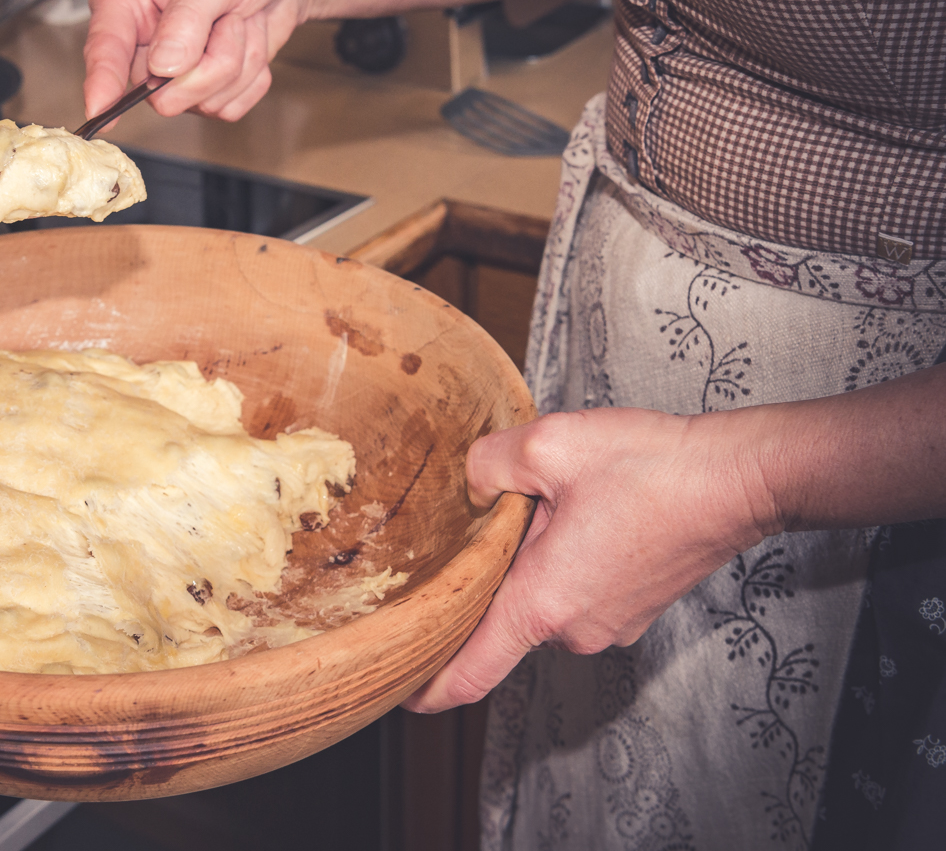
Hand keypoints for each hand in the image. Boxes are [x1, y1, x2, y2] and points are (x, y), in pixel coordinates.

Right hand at [80, 0, 601, 126]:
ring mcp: (222, 19)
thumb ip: (197, 17)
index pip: (114, 13)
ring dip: (226, 80)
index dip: (103, 63)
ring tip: (258, 54)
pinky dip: (246, 85)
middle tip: (227, 66)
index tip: (105, 110)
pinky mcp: (251, 41)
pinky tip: (266, 61)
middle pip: (154, 57)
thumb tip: (162, 70)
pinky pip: (231, 87)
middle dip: (188, 73)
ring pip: (195, 81)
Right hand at [83, 0, 308, 123]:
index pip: (105, 47)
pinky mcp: (204, 89)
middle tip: (230, 19)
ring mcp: (172, 72)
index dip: (101, 81)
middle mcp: (143, 42)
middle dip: (210, 61)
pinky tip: (249, 42)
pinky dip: (251, 79)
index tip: (100, 107)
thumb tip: (163, 66)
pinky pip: (227, 108)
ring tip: (240, 22)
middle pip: (160, 90)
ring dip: (237, 64)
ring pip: (199, 101)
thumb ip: (187, 17)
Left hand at [402, 408, 775, 713]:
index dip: (426, 688)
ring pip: (540, 599)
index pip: (469, 674)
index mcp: (542, 606)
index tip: (396, 691)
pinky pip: (573, 593)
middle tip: (481, 522)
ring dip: (528, 561)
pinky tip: (578, 514)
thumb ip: (488, 465)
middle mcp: (574, 631)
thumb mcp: (550, 444)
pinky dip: (561, 561)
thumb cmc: (653, 467)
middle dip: (485, 576)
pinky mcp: (631, 609)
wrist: (741, 478)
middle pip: (499, 618)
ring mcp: (607, 625)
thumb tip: (471, 483)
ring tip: (545, 504)